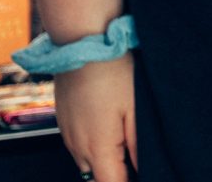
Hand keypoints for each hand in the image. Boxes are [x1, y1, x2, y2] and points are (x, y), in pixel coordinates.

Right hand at [57, 55, 136, 180]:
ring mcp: (68, 134)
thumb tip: (144, 169)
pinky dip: (95, 148)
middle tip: (139, 165)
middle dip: (117, 177)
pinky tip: (111, 131)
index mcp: (97, 147)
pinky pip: (79, 146)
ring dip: (105, 163)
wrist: (82, 44)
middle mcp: (77, 146)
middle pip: (96, 179)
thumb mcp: (135, 108)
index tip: (147, 176)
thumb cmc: (112, 72)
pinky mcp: (64, 122)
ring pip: (87, 164)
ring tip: (127, 149)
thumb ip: (138, 145)